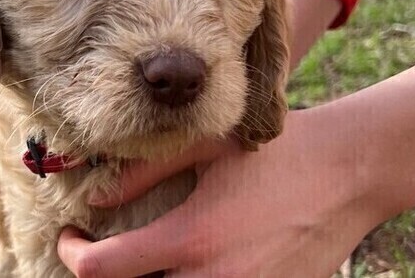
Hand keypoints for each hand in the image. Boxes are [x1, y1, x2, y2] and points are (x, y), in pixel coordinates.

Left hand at [57, 110, 377, 277]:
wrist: (345, 173)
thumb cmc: (274, 154)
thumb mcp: (207, 148)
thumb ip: (145, 171)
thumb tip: (95, 198)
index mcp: (193, 238)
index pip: (104, 268)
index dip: (73, 254)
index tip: (69, 237)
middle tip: (104, 254)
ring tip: (142, 260)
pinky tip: (188, 265)